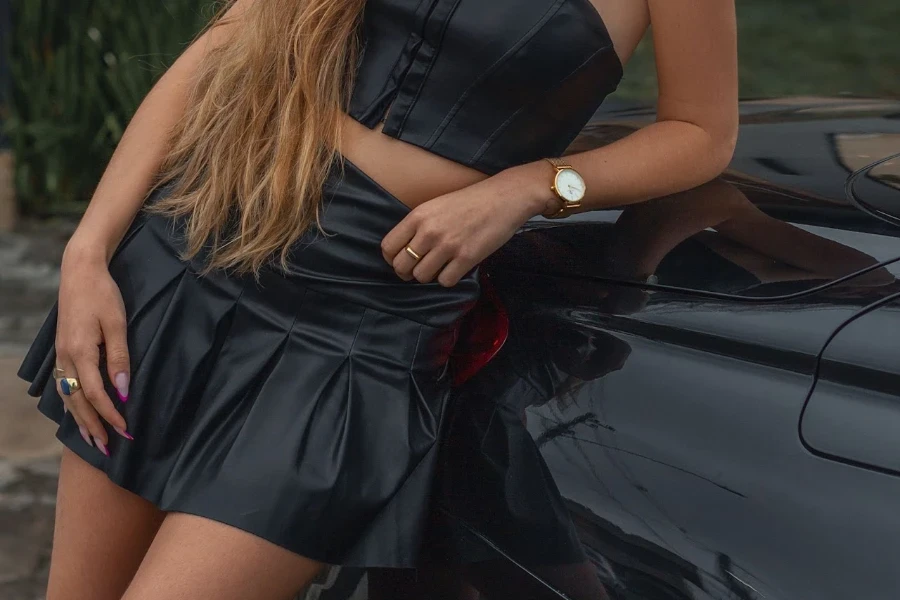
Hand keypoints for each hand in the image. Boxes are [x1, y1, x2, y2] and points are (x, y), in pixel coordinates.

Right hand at [54, 241, 131, 454]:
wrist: (80, 271)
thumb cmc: (103, 295)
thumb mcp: (118, 324)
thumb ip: (120, 358)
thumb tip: (123, 391)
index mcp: (81, 352)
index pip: (95, 394)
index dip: (110, 415)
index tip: (125, 430)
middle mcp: (66, 357)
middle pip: (77, 401)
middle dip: (94, 426)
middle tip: (108, 448)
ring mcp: (61, 354)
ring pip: (67, 396)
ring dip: (80, 420)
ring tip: (92, 440)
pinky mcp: (62, 350)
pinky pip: (62, 385)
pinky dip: (70, 404)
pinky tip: (77, 414)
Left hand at [381, 165, 554, 285]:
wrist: (504, 198)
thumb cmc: (471, 201)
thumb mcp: (436, 205)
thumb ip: (419, 225)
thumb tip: (405, 250)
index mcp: (418, 216)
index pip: (388, 247)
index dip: (392, 258)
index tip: (403, 260)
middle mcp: (429, 231)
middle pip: (402, 266)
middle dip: (408, 272)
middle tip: (420, 269)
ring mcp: (447, 245)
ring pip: (421, 276)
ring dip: (429, 276)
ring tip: (441, 266)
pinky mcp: (466, 258)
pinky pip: (445, 281)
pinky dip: (448, 278)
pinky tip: (455, 268)